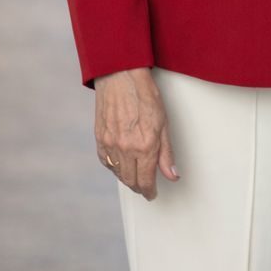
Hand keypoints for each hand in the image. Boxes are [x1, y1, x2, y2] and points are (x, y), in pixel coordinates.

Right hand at [94, 67, 179, 200]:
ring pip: (117, 173)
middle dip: (139, 186)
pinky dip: (114, 167)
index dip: (149, 190)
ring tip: (135, 176)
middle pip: (130, 180)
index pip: (145, 180)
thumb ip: (166, 153)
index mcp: (144, 146)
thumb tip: (171, 175)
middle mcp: (125, 148)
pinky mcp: (99, 138)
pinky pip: (106, 161)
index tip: (152, 193)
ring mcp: (110, 144)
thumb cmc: (145, 95)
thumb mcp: (163, 124)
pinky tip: (120, 164)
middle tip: (145, 187)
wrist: (121, 76)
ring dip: (127, 178)